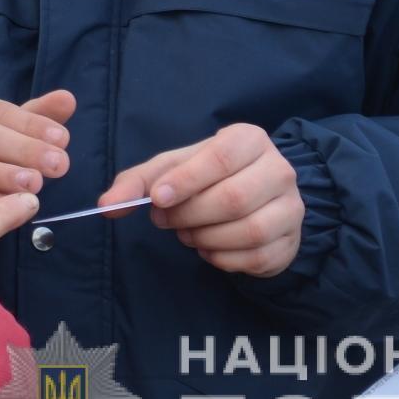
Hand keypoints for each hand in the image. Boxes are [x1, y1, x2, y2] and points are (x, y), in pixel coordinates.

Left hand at [99, 124, 303, 277]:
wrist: (255, 198)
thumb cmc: (208, 176)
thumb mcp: (171, 169)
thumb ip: (137, 183)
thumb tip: (106, 206)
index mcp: (249, 139)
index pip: (219, 158)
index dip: (186, 181)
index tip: (157, 199)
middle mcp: (279, 170)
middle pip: (232, 198)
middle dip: (189, 215)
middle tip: (164, 220)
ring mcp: (291, 207)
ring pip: (247, 230)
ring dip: (204, 238)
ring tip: (186, 233)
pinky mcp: (292, 241)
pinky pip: (256, 258)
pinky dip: (222, 258)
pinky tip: (209, 248)